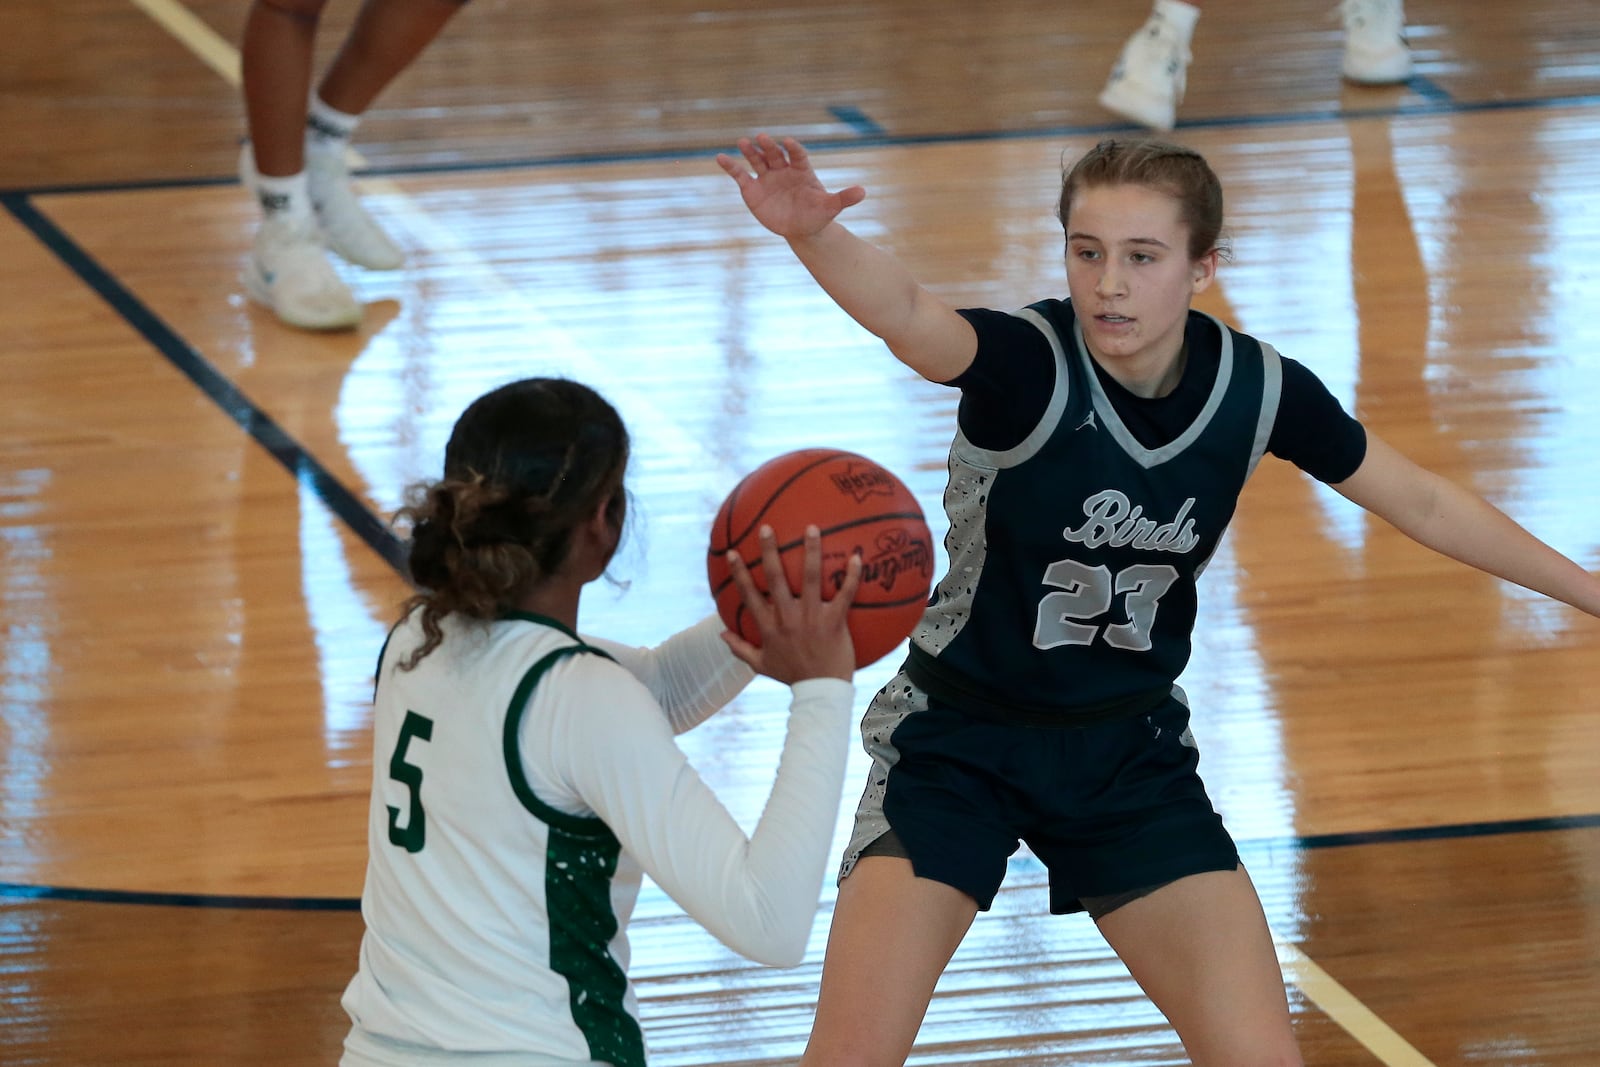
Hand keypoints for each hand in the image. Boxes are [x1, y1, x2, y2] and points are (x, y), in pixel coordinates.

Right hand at [716, 134, 866, 240]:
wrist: (801, 228)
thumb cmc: (817, 215)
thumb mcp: (831, 208)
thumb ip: (844, 198)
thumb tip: (863, 192)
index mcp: (801, 170)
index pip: (797, 155)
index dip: (793, 148)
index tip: (788, 142)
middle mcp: (782, 170)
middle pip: (775, 154)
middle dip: (769, 146)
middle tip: (763, 137)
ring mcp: (766, 178)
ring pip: (757, 160)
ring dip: (750, 151)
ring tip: (743, 141)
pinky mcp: (752, 188)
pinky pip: (740, 174)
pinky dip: (730, 166)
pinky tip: (720, 157)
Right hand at [720, 524, 860, 682]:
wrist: (821, 691)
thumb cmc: (792, 675)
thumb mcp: (760, 665)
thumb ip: (739, 648)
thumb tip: (721, 633)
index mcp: (769, 626)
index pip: (749, 595)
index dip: (739, 573)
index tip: (733, 552)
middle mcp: (788, 618)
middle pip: (776, 579)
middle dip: (769, 551)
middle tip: (767, 528)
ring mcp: (812, 618)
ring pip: (811, 579)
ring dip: (811, 552)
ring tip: (812, 528)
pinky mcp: (835, 621)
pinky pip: (845, 594)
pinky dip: (851, 575)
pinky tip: (856, 556)